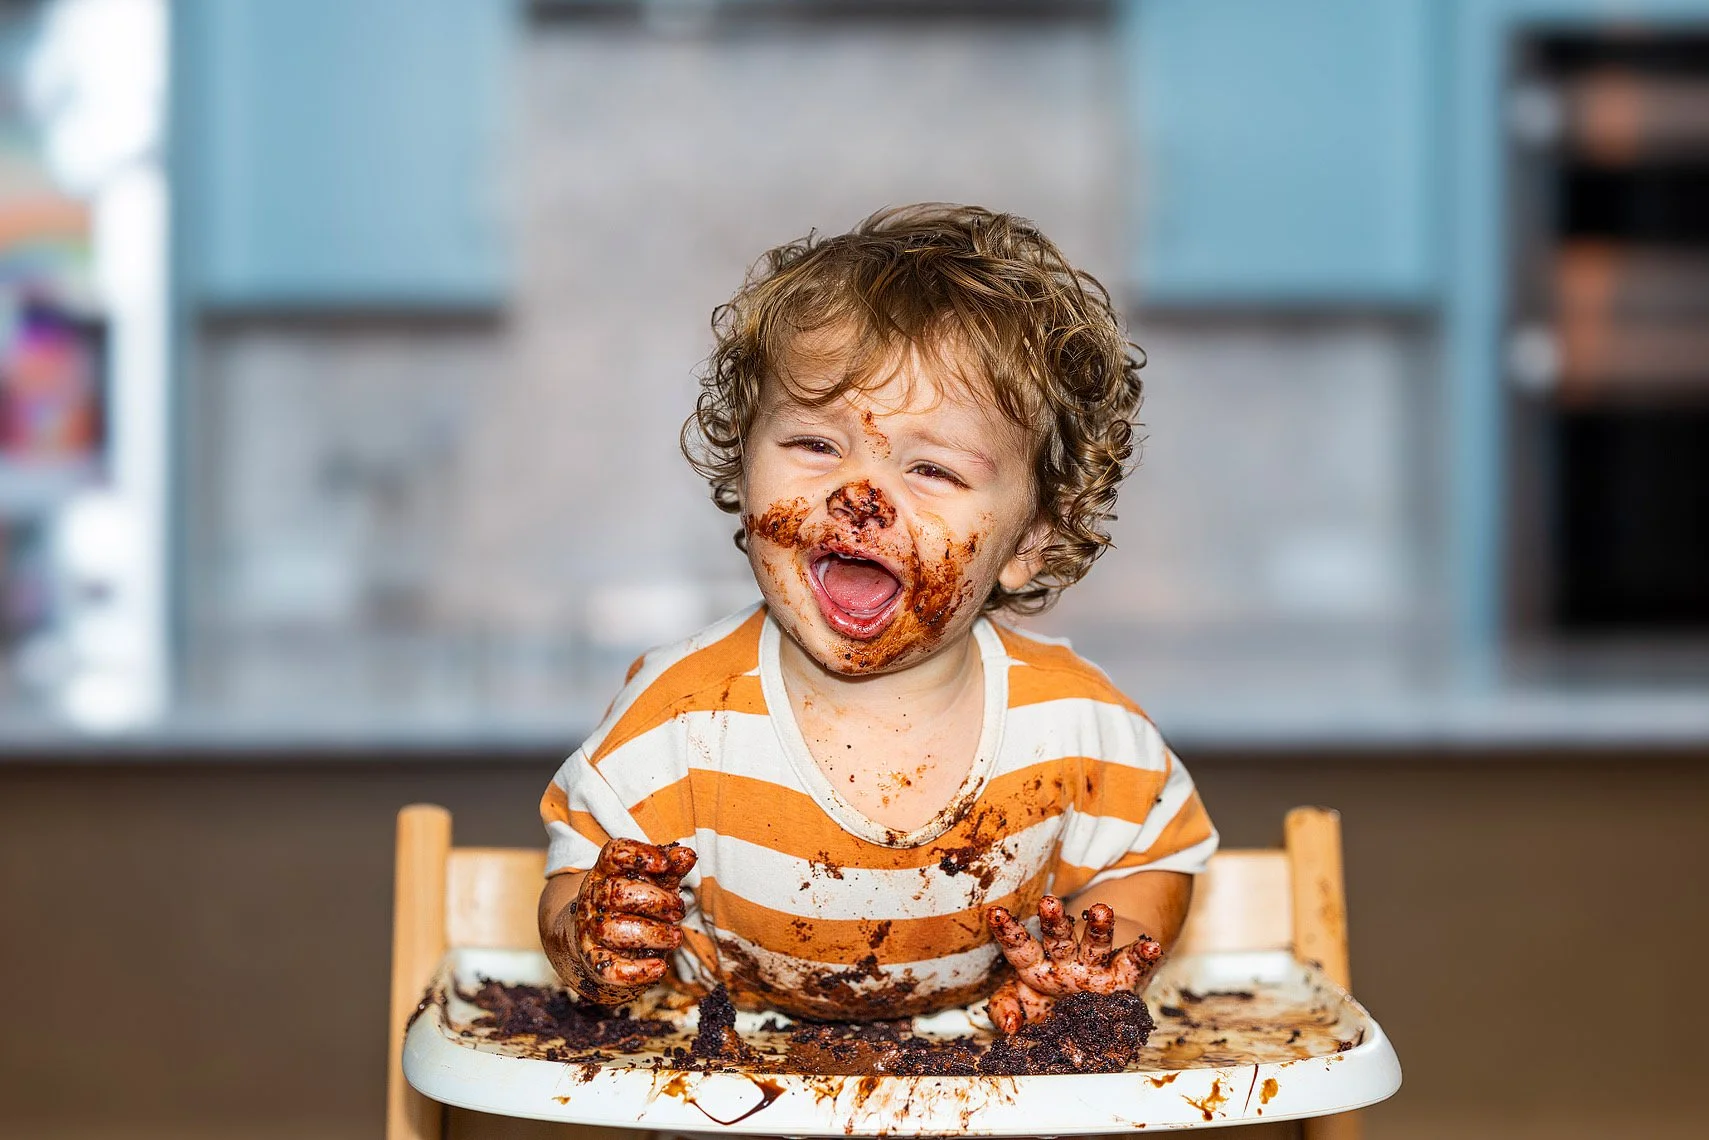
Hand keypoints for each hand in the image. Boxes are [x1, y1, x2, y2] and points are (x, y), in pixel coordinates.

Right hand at [550, 838, 696, 1004]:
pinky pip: (611, 969)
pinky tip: (660, 967)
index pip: (614, 854)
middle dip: (654, 900)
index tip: (663, 864)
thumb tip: (688, 855)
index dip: (638, 855)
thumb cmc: (631, 906)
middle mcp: (593, 899)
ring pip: (613, 930)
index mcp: (606, 872)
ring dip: (651, 934)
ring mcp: (590, 931)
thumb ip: (670, 869)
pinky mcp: (594, 962)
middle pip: (617, 893)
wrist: (595, 943)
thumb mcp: (651, 882)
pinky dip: (637, 970)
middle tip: (677, 910)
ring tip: (675, 937)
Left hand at [983, 894, 1162, 1033]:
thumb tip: (1008, 1026)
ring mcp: (1095, 968)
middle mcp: (1066, 961)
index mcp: (1037, 966)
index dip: (1007, 931)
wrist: (1088, 1005)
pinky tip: (1152, 947)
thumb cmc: (1047, 1002)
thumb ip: (1005, 1009)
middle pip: (1059, 938)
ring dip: (1099, 928)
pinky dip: (1143, 955)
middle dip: (1054, 921)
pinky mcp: (1121, 977)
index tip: (994, 912)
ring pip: (1096, 945)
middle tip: (1049, 903)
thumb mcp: (1022, 1004)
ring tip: (1103, 910)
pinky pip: (1133, 964)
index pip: (1020, 947)